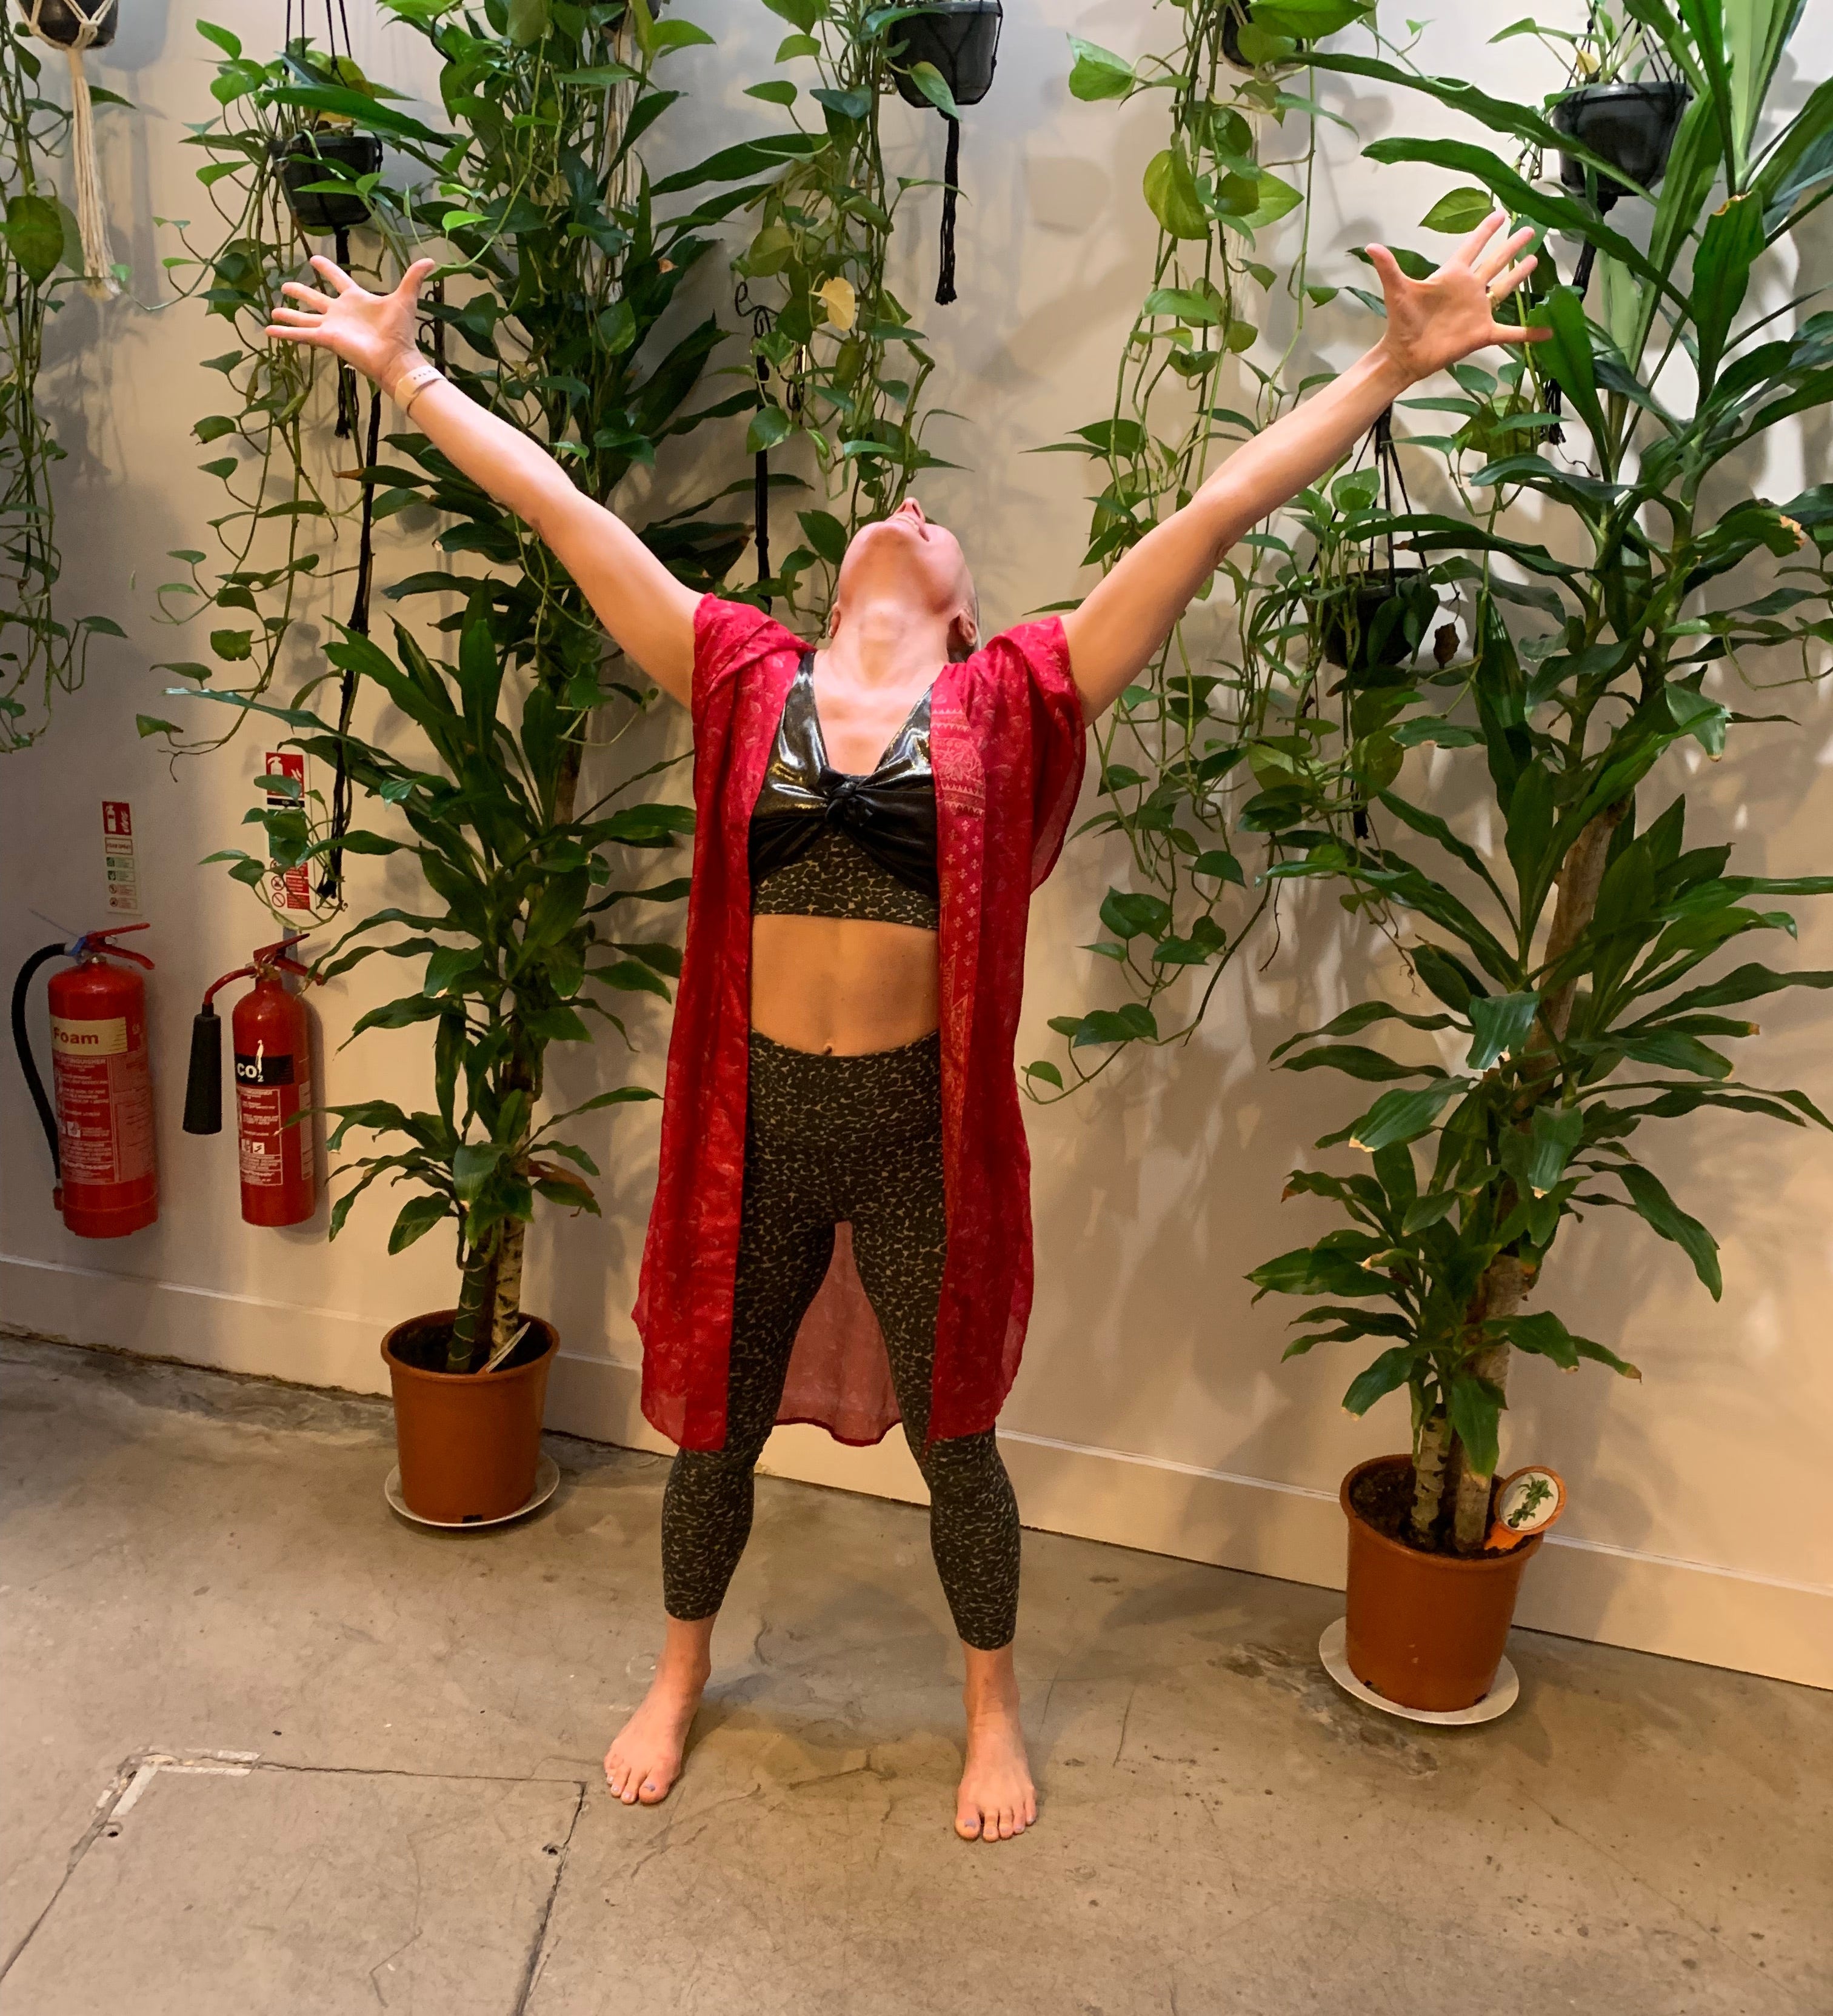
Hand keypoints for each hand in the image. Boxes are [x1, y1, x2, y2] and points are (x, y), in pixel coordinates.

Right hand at [265, 254, 437, 389]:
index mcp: (355, 300)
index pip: (337, 279)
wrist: (395, 357)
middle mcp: (340, 312)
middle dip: (301, 292)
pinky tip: (268, 331)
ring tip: (273, 310)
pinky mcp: (326, 338)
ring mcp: (331, 326)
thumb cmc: (399, 330)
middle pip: (315, 298)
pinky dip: (285, 333)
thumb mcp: (405, 298)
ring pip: (304, 317)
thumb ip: (413, 278)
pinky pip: (301, 334)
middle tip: (285, 286)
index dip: (327, 269)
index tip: (314, 259)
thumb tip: (431, 259)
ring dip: (289, 314)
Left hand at [1367, 212, 1549, 384]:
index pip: (1472, 246)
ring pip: (1504, 288)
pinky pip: (1511, 333)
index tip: (1500, 213)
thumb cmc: (1402, 322)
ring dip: (1519, 275)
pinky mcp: (1482, 332)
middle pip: (1495, 262)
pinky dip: (1529, 333)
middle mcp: (1469, 289)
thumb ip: (1389, 267)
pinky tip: (1548, 331)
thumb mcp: (1398, 291)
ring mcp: (1478, 311)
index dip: (1485, 230)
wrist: (1405, 354)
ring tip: (1536, 259)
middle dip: (1511, 246)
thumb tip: (1371, 246)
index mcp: (1453, 275)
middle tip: (1530, 229)